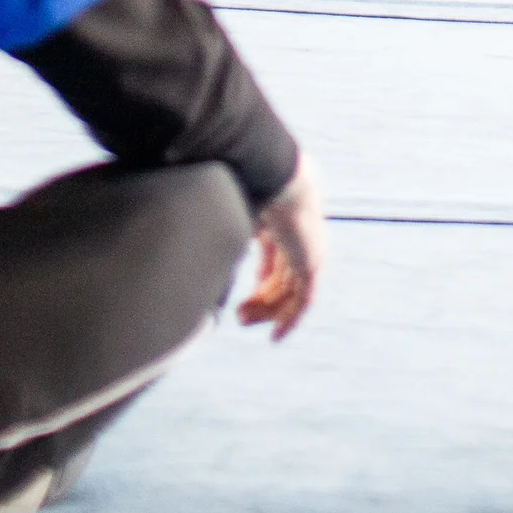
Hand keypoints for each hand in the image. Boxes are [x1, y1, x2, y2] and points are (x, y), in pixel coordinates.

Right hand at [238, 151, 326, 339]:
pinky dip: (289, 318)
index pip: (275, 258)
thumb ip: (227, 231)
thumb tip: (201, 246)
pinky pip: (303, 299)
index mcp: (283, 219)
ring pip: (289, 291)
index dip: (261, 281)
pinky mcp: (311, 262)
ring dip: (266, 311)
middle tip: (239, 317)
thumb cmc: (249, 185)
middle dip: (260, 300)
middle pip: (282, 277)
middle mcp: (300, 236)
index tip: (242, 300)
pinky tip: (276, 336)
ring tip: (242, 320)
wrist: (275, 176)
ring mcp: (308, 249)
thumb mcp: (235, 212)